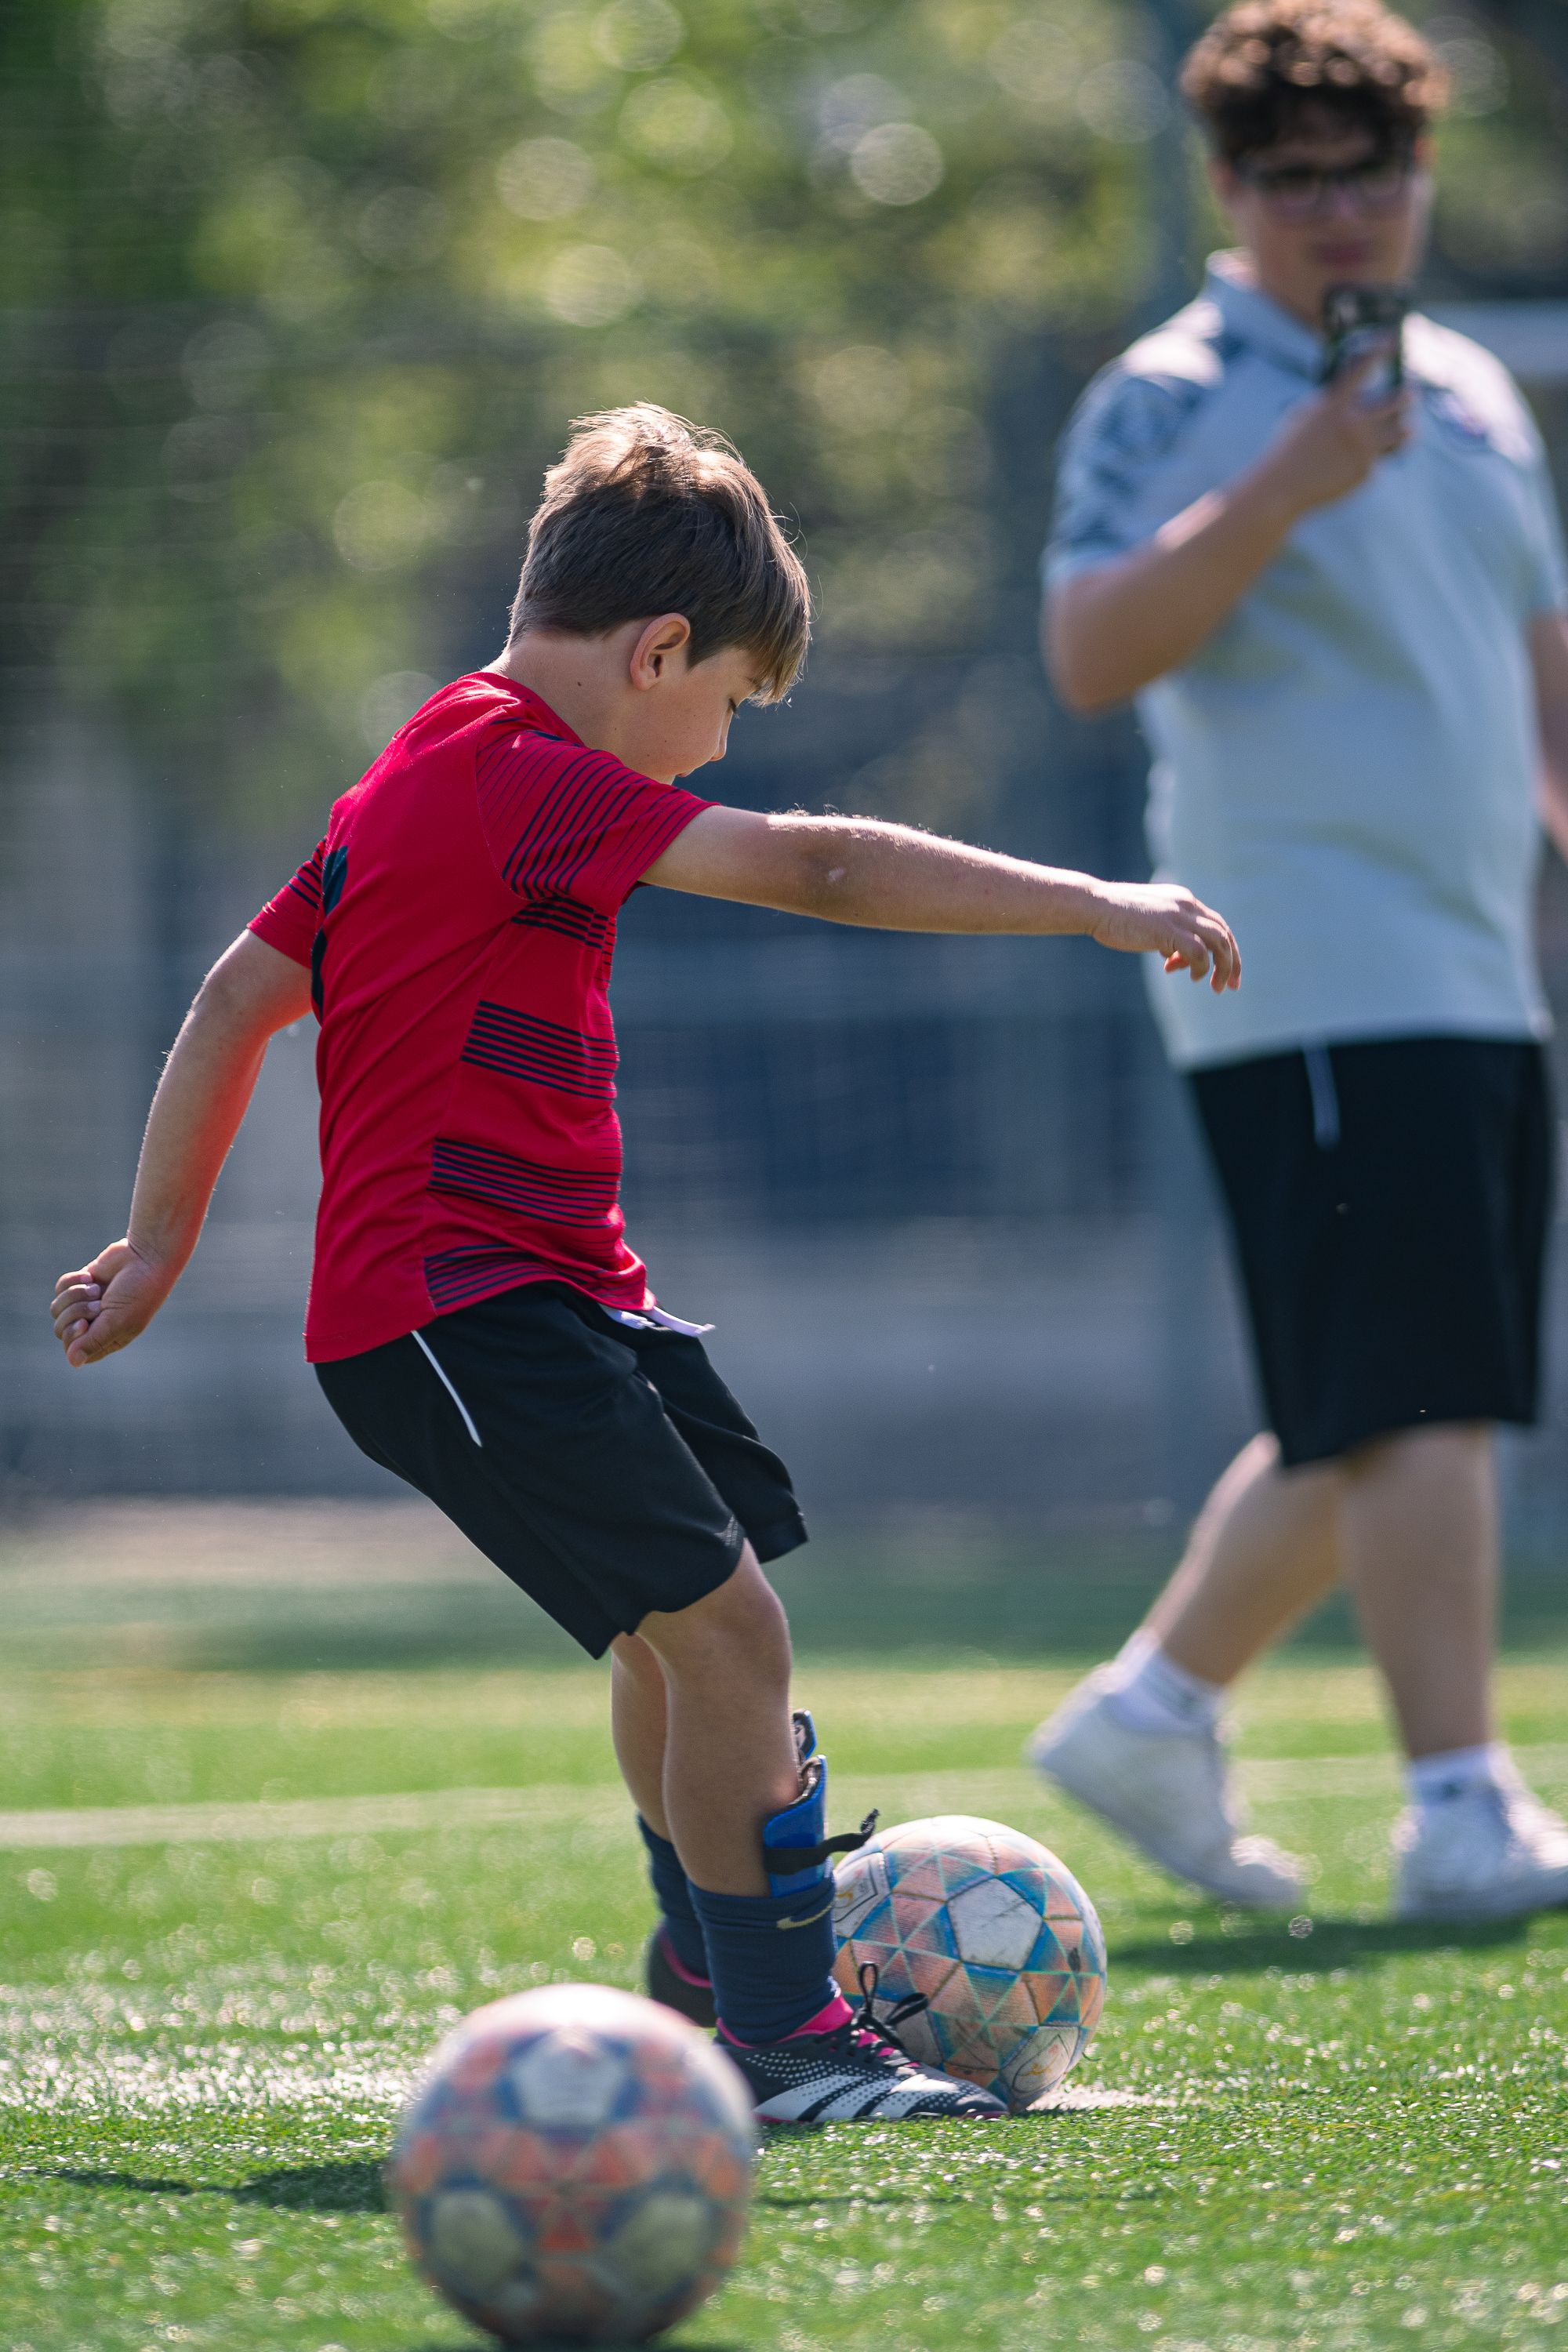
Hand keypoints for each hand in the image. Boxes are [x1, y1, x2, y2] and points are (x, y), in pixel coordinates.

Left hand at [50, 1239, 172, 1367]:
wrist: (145, 1257)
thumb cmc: (138, 1293)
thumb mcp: (117, 1321)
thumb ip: (93, 1342)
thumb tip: (73, 1363)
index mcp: (107, 1339)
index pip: (74, 1349)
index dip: (73, 1337)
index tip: (85, 1323)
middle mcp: (95, 1324)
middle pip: (61, 1330)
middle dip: (75, 1313)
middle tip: (98, 1303)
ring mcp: (86, 1304)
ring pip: (57, 1309)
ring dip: (75, 1296)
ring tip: (96, 1288)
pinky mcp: (81, 1285)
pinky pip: (60, 1289)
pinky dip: (73, 1281)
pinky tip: (90, 1276)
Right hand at [1086, 881, 1240, 991]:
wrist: (1096, 906)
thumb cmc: (1115, 916)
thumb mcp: (1148, 925)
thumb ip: (1166, 937)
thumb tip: (1173, 956)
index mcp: (1183, 901)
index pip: (1216, 924)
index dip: (1225, 948)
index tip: (1224, 970)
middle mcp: (1187, 905)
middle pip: (1224, 933)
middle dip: (1232, 961)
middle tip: (1232, 985)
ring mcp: (1179, 916)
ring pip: (1218, 942)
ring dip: (1222, 967)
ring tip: (1216, 987)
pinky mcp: (1169, 930)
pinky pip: (1198, 952)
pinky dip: (1200, 967)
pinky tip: (1193, 977)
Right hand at [1256, 354, 1409, 520]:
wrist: (1281, 489)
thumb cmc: (1287, 451)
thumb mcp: (1303, 416)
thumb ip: (1329, 402)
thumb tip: (1353, 393)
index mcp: (1335, 404)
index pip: (1363, 368)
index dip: (1381, 350)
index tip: (1393, 339)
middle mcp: (1354, 422)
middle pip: (1399, 400)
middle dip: (1408, 393)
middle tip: (1409, 392)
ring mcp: (1363, 448)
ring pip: (1403, 432)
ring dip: (1405, 428)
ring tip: (1406, 428)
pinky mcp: (1366, 472)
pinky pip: (1380, 460)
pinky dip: (1373, 460)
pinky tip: (1360, 463)